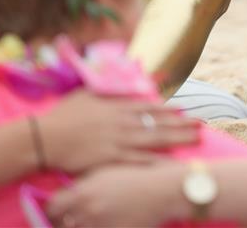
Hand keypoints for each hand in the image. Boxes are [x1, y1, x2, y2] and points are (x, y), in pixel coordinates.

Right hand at [39, 91, 199, 172]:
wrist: (44, 138)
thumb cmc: (62, 115)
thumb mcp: (87, 94)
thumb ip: (109, 90)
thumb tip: (127, 85)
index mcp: (118, 106)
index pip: (151, 106)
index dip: (170, 109)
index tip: (185, 110)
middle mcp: (124, 122)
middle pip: (160, 122)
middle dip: (183, 123)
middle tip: (202, 124)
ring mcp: (120, 140)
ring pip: (156, 139)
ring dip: (179, 138)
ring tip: (197, 138)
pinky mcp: (112, 159)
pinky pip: (140, 161)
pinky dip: (158, 162)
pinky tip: (173, 162)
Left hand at [47, 161, 186, 227]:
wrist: (165, 190)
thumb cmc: (137, 177)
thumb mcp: (107, 173)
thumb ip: (83, 184)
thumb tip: (66, 195)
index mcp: (83, 193)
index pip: (52, 208)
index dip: (53, 209)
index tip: (57, 210)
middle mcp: (87, 212)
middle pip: (61, 224)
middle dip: (63, 221)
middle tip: (71, 218)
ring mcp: (100, 226)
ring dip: (81, 225)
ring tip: (92, 219)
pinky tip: (105, 223)